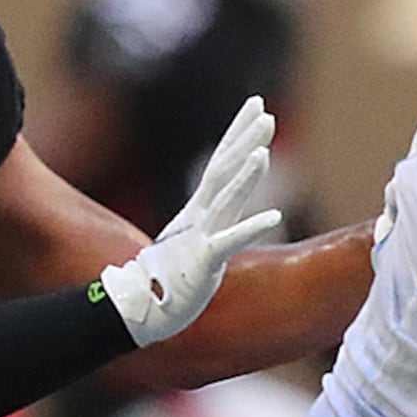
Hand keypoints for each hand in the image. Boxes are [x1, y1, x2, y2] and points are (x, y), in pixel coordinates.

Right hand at [95, 95, 280, 347]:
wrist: (140, 308)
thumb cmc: (168, 277)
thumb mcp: (192, 240)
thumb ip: (211, 220)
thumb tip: (222, 205)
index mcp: (200, 210)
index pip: (221, 162)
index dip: (239, 133)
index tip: (257, 108)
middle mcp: (200, 217)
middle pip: (223, 168)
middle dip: (243, 138)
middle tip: (265, 110)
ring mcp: (201, 237)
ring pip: (226, 199)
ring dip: (244, 175)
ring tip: (262, 150)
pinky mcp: (204, 263)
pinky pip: (231, 242)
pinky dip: (251, 228)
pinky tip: (276, 217)